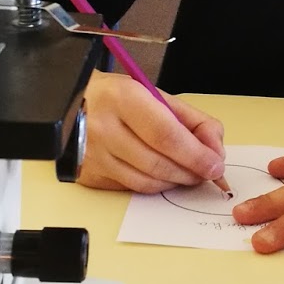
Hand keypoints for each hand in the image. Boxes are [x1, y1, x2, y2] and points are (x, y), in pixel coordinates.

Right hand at [76, 71, 225, 192]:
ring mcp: (93, 155)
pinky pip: (131, 188)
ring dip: (175, 182)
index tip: (215, 165)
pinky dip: (154, 185)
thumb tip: (215, 150)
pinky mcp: (89, 175)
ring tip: (186, 172)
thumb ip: (191, 120)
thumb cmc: (117, 98)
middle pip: (157, 163)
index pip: (166, 135)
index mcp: (124, 98)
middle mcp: (104, 128)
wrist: (69, 104)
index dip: (195, 155)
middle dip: (190, 172)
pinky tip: (161, 174)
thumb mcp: (154, 95)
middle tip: (206, 172)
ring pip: (145, 182)